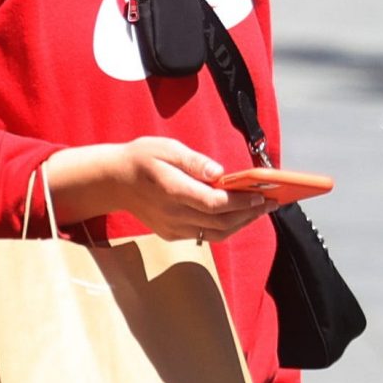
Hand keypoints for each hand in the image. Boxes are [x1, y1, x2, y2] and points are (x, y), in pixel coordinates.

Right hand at [45, 137, 276, 242]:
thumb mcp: (164, 147)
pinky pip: (206, 235)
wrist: (112, 181)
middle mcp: (173, 213)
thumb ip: (193, 160)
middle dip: (249, 213)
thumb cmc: (140, 159)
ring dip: (241, 223)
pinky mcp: (172, 233)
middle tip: (270, 203)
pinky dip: (226, 227)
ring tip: (259, 210)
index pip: (214, 203)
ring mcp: (172, 227)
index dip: (241, 202)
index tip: (261, 195)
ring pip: (216, 233)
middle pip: (221, 221)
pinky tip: (237, 215)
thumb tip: (219, 172)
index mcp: (171, 190)